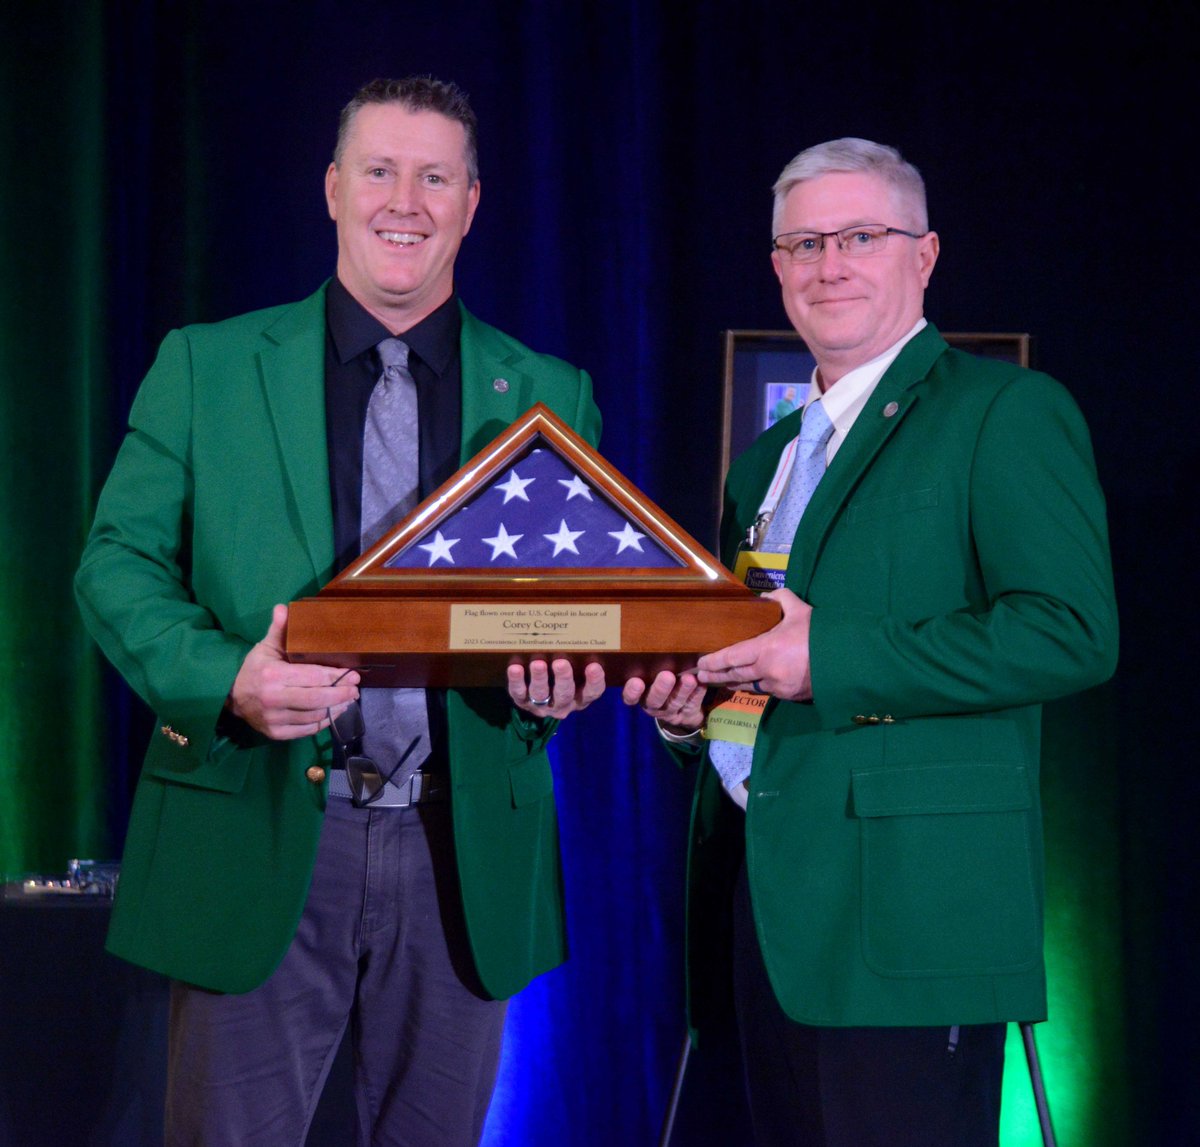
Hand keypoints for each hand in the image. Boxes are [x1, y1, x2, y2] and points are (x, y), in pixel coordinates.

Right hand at [226, 604, 360, 739]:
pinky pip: (307, 730)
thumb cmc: (255, 669)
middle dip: (341, 694)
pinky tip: (332, 713)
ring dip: (336, 708)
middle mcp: (274, 699)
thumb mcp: (266, 647)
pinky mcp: (276, 733)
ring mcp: (274, 719)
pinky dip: (323, 722)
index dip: (336, 676)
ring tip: (348, 700)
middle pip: (317, 698)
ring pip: (314, 716)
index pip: (313, 676)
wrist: (231, 697)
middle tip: (355, 690)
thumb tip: (283, 607)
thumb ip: (279, 630)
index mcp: (273, 675)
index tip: (354, 675)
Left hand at [507, 658, 606, 719]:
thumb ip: (581, 656)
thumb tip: (588, 623)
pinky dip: (516, 681)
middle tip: (561, 662)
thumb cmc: (563, 673)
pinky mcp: (523, 702)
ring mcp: (542, 705)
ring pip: (541, 694)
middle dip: (563, 678)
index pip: (592, 691)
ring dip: (539, 678)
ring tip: (537, 663)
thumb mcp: (577, 669)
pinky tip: (515, 667)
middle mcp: (563, 704)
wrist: (539, 696)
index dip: (594, 681)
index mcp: (581, 696)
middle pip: (565, 694)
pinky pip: (518, 693)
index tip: (594, 666)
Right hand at [622, 669, 704, 733]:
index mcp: (641, 695)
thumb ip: (652, 666)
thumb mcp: (652, 676)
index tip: (636, 681)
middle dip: (661, 688)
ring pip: (675, 703)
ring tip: (689, 678)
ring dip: (682, 690)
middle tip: (667, 676)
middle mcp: (653, 705)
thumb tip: (657, 642)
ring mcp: (671, 712)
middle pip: (654, 700)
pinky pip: (692, 704)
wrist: (682, 707)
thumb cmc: (663, 682)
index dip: (632, 691)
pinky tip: (701, 684)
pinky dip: (697, 694)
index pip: (630, 697)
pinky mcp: (687, 714)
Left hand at [695, 589, 813, 701]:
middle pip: (735, 675)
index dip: (713, 662)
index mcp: (766, 649)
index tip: (699, 664)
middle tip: (700, 676)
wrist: (850, 661)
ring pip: (750, 685)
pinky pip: (768, 690)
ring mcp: (779, 687)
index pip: (731, 657)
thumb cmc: (821, 633)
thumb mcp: (799, 609)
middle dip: (717, 676)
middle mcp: (768, 671)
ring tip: (721, 681)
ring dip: (734, 683)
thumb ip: (779, 599)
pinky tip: (751, 683)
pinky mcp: (790, 696)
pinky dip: (758, 685)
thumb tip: (763, 599)